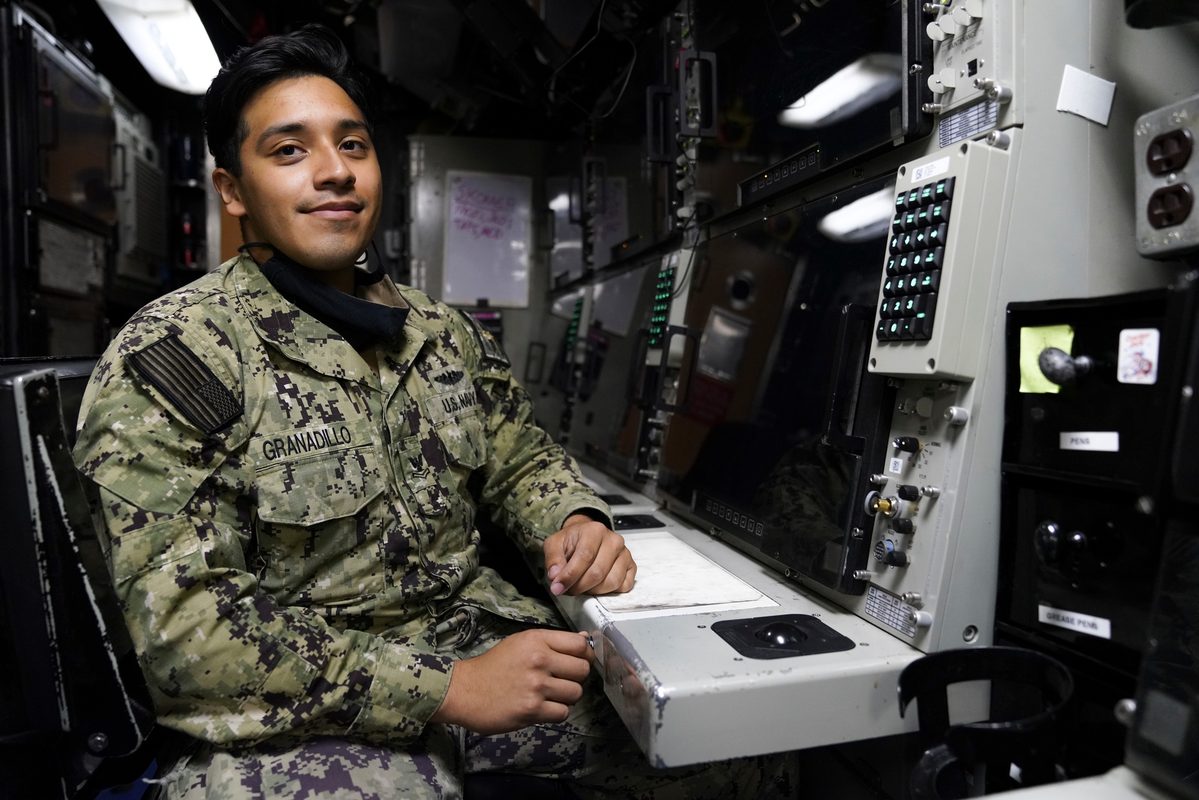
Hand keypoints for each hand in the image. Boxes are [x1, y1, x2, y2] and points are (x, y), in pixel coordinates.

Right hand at [430, 629, 590, 733]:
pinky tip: (543, 707)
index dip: (585, 654)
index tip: (580, 661)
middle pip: (582, 669)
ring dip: (566, 697)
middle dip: (576, 677)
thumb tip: (584, 640)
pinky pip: (563, 713)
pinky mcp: (532, 709)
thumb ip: (551, 642)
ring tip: (550, 695)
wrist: (464, 690)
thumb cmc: (493, 666)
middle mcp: (539, 660)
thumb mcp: (520, 643)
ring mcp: (536, 686)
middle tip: (563, 680)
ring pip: (576, 693)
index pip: (580, 645)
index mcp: (536, 640)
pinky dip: (556, 712)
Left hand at [543, 514, 635, 595]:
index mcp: (595, 530)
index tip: (558, 586)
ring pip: (611, 582)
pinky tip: (596, 585)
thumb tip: (556, 576)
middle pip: (597, 573)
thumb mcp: (554, 545)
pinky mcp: (631, 566)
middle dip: (579, 586)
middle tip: (568, 588)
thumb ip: (553, 559)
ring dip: (593, 591)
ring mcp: (624, 554)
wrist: (586, 537)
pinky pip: (623, 586)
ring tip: (581, 586)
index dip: (570, 575)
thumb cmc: (573, 541)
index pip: (585, 557)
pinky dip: (609, 591)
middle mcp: (614, 540)